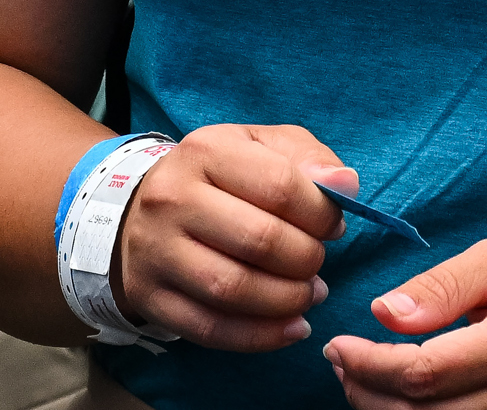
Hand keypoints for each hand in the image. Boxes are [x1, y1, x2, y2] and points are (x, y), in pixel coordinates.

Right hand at [110, 122, 347, 350]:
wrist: (140, 212)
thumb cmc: (217, 179)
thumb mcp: (259, 148)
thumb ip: (308, 158)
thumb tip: (346, 185)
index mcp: (205, 151)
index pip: (280, 185)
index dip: (321, 213)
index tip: (333, 225)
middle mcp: (173, 198)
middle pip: (260, 240)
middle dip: (306, 259)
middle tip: (316, 263)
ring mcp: (157, 251)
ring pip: (234, 290)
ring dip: (287, 300)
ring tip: (308, 294)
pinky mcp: (151, 297)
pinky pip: (212, 330)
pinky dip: (262, 337)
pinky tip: (291, 327)